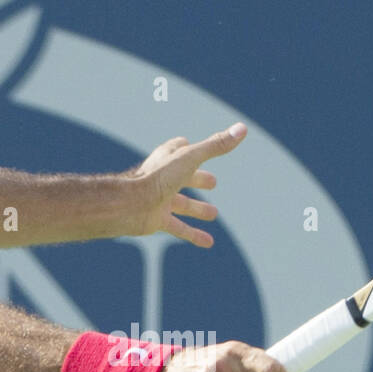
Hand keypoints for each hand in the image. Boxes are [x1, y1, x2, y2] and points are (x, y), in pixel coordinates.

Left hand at [126, 123, 247, 247]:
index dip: (188, 148)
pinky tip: (208, 242)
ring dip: (197, 209)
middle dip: (197, 179)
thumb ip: (216, 146)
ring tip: (213, 214)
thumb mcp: (191, 158)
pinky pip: (178, 228)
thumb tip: (242, 129)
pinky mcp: (157, 220)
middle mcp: (162, 178)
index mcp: (167, 159)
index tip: (195, 148)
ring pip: (181, 204)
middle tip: (213, 183)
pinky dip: (193, 234)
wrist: (130, 205)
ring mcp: (159, 199)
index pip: (179, 149)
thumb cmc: (158, 177)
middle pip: (182, 178)